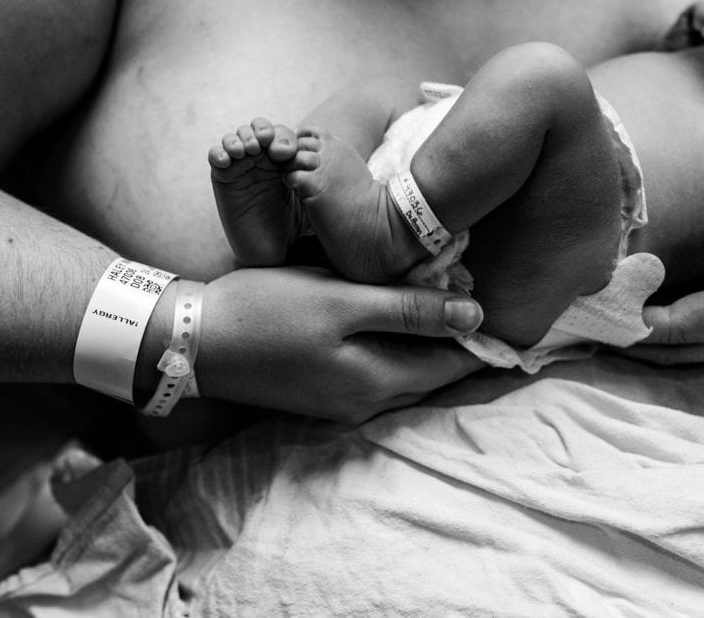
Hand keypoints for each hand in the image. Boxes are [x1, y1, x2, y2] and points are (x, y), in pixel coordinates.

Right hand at [197, 267, 485, 422]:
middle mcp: (364, 403)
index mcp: (375, 382)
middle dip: (461, 346)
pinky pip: (377, 377)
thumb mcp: (341, 300)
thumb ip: (408, 309)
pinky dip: (397, 354)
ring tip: (449, 307)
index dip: (485, 340)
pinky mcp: (319, 394)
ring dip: (429, 349)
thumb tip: (475, 314)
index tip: (511, 310)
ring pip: (405, 378)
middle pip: (432, 377)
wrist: (192, 340)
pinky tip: (396, 323)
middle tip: (486, 302)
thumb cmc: (266, 310)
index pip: (452, 366)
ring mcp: (339, 403)